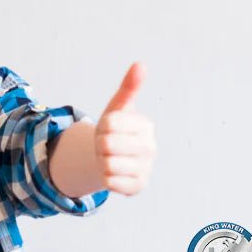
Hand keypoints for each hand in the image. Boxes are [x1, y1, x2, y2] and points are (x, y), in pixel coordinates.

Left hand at [93, 62, 155, 195]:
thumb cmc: (115, 129)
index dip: (101, 126)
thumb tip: (140, 64)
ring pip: (106, 164)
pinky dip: (105, 177)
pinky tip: (114, 172)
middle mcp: (150, 147)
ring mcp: (146, 168)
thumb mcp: (118, 107)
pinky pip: (109, 182)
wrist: (114, 157)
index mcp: (146, 125)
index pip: (108, 123)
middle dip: (100, 144)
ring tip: (110, 157)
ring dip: (101, 161)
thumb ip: (129, 86)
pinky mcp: (138, 187)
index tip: (109, 128)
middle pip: (106, 144)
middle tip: (107, 144)